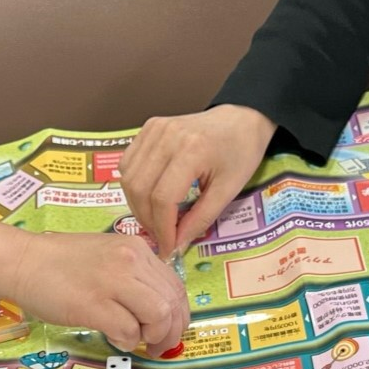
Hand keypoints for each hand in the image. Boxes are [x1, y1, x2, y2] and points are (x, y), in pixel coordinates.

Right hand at [9, 232, 189, 354]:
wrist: (20, 261)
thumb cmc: (58, 263)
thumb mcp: (106, 256)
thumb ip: (132, 276)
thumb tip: (154, 310)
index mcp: (136, 249)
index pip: (175, 286)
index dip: (179, 315)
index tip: (170, 331)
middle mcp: (130, 261)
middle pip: (172, 303)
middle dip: (171, 333)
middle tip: (157, 346)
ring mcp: (113, 281)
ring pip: (158, 316)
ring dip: (153, 337)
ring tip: (137, 342)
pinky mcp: (93, 304)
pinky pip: (129, 330)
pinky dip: (127, 341)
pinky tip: (114, 338)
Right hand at [119, 105, 275, 256]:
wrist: (240, 120)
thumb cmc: (240, 153)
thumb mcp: (228, 191)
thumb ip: (200, 219)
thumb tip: (176, 245)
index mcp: (192, 149)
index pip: (162, 197)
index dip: (162, 228)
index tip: (169, 248)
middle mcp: (168, 136)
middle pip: (140, 189)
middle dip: (147, 221)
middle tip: (161, 237)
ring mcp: (154, 129)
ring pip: (128, 178)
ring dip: (137, 206)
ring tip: (155, 221)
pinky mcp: (147, 128)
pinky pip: (128, 164)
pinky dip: (133, 186)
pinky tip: (149, 198)